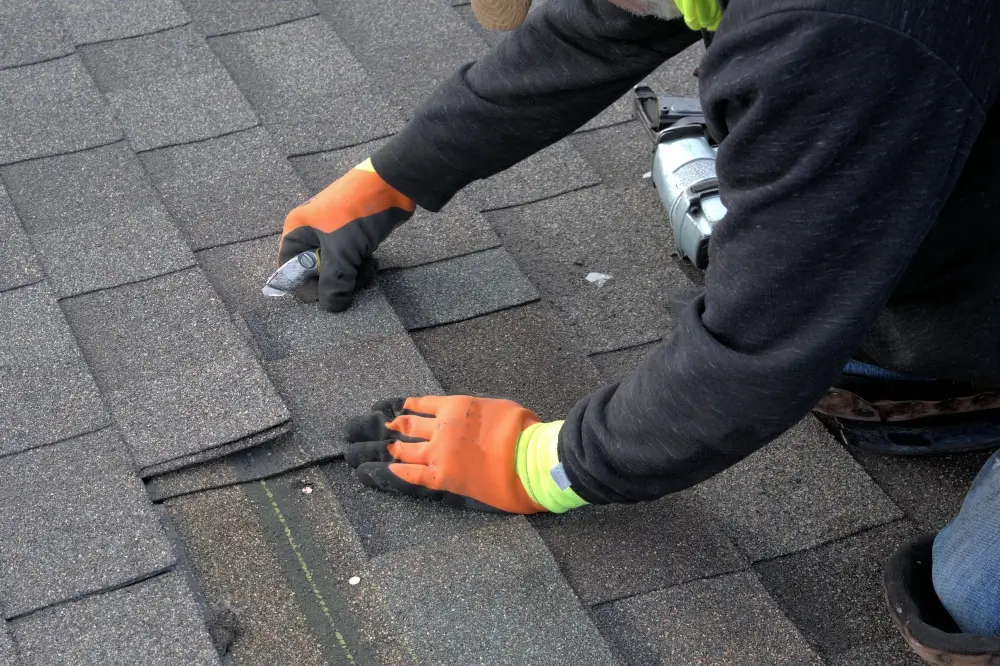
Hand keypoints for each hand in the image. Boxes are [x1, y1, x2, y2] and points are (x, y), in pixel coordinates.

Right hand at [279, 159, 414, 311]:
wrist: (391, 186)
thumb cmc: (356, 213)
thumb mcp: (340, 252)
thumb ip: (333, 284)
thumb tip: (333, 306)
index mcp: (298, 231)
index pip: (289, 269)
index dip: (305, 286)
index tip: (326, 296)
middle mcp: (312, 232)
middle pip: (316, 271)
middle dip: (336, 281)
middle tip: (352, 283)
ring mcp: (334, 232)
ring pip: (338, 267)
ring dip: (353, 276)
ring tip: (367, 270)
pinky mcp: (354, 235)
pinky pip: (352, 259)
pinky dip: (362, 265)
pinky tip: (373, 262)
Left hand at [345, 395, 587, 513]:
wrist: (532, 460)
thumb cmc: (525, 433)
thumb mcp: (499, 408)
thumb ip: (477, 412)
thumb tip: (472, 418)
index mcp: (457, 406)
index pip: (420, 404)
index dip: (400, 406)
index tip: (385, 407)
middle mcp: (442, 427)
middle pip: (404, 425)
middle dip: (380, 427)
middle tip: (359, 427)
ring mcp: (439, 453)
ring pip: (401, 450)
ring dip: (377, 450)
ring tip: (354, 451)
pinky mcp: (442, 478)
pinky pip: (409, 475)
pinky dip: (390, 472)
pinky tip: (374, 470)